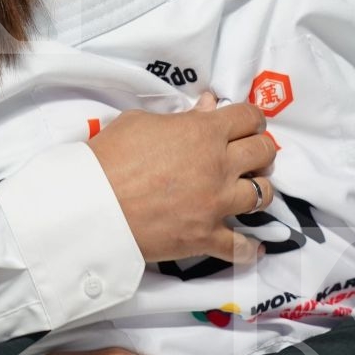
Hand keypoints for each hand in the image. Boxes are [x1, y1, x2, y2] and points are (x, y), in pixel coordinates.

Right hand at [88, 92, 275, 264]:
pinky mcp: (205, 237)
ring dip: (258, 191)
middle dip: (261, 151)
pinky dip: (248, 249)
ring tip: (247, 192)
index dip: (252, 120)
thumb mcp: (140, 122)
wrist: (90, 205)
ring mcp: (215, 204)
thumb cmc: (109, 157)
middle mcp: (219, 166)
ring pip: (263, 196)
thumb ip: (182, 115)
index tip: (247, 126)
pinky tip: (252, 248)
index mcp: (205, 133)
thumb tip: (208, 106)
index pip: (250, 117)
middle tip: (250, 156)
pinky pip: (240, 247)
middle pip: (264, 153)